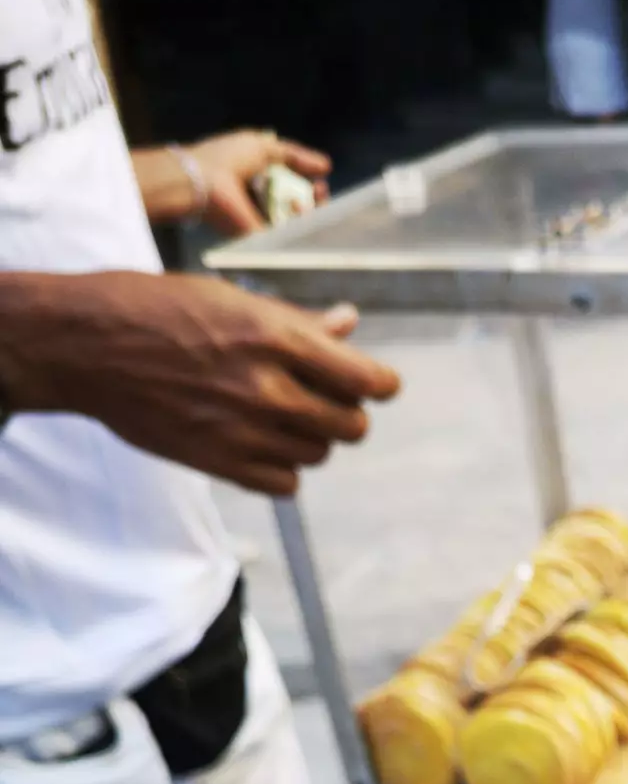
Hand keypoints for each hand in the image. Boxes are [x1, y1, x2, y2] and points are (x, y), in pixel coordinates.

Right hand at [0, 270, 399, 495]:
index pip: (367, 381)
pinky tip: (264, 444)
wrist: (90, 347)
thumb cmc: (158, 310)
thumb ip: (298, 322)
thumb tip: (349, 325)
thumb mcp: (232, 299)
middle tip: (325, 399)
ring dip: (312, 438)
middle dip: (347, 412)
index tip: (378, 385)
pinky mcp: (223, 464)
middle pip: (352, 425)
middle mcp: (268, 388)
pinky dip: (284, 469)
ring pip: (319, 454)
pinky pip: (287, 484)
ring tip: (281, 415)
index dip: (381, 385)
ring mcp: (246, 431)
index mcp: (276, 337)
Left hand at [188, 130, 331, 235]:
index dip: (311, 184)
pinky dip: (301, 224)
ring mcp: (263, 225)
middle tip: (320, 190)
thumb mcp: (264, 147)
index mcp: (262, 183)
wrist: (202, 180)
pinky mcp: (262, 240)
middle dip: (317, 200)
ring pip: (299, 225)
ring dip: (312, 212)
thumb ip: (294, 155)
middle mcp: (264, 205)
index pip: (296, 188)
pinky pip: (289, 238)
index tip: (321, 177)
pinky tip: (300, 208)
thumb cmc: (228, 159)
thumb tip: (326, 166)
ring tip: (309, 199)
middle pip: (301, 208)